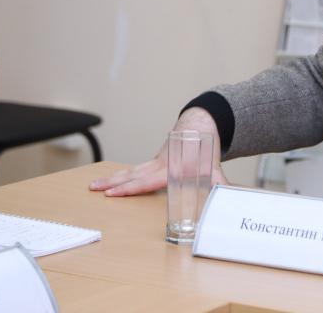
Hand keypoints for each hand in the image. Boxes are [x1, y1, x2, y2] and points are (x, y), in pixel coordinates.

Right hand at [89, 107, 228, 196]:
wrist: (200, 126)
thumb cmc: (206, 147)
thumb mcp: (215, 168)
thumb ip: (221, 185)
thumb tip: (229, 197)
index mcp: (172, 169)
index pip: (146, 182)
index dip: (129, 188)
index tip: (112, 193)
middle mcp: (160, 165)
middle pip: (132, 176)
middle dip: (113, 184)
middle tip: (94, 190)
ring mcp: (155, 162)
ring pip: (130, 171)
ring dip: (111, 179)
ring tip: (93, 185)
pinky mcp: (154, 162)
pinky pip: (135, 170)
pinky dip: (120, 175)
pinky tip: (107, 181)